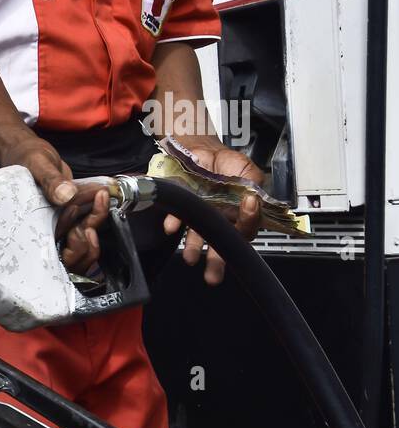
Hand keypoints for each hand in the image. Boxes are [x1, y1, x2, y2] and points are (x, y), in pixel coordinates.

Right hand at [0, 133, 104, 272]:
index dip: (76, 248)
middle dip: (88, 243)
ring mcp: (58, 226)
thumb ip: (50, 180)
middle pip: (72, 258)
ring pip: (82, 245)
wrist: (26, 151)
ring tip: (100, 199)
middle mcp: (45, 233)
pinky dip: (97, 214)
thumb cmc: (24, 157)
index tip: (84, 225)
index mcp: (32, 231)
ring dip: (96, 225)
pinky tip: (101, 196)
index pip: (57, 255)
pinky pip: (86, 226)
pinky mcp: (68, 216)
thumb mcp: (36, 164)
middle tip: (93, 216)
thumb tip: (67, 196)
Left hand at [162, 136, 264, 284]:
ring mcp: (200, 216)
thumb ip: (254, 184)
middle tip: (213, 276)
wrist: (199, 150)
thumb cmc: (225, 163)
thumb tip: (255, 198)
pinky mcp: (182, 210)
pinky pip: (177, 218)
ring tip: (191, 258)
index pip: (247, 227)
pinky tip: (172, 227)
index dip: (249, 222)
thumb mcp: (246, 170)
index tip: (248, 207)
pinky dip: (175, 222)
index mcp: (239, 213)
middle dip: (217, 261)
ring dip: (194, 247)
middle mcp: (220, 219)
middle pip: (221, 244)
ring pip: (198, 236)